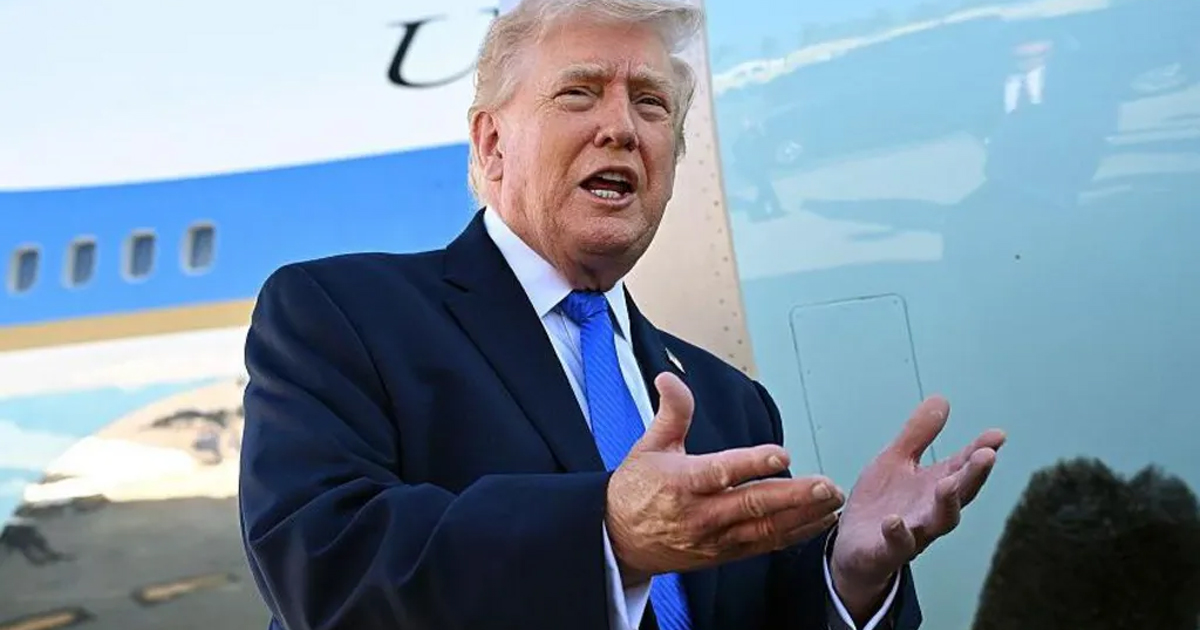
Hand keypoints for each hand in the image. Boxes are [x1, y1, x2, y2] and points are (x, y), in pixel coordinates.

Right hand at [606, 373, 843, 584]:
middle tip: (826, 485)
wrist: (618, 540)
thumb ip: (671, 412)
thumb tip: (669, 377)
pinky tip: (818, 521)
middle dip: (794, 496)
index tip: (782, 454)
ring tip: (832, 501)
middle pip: (752, 505)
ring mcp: (714, 539)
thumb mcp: (648, 446)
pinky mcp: (724, 554)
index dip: (752, 463)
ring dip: (803, 516)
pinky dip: (794, 534)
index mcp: (681, 483)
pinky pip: (764, 545)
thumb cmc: (636, 489)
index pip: (721, 472)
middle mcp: (700, 514)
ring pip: (764, 529)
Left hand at [830, 396, 1005, 611]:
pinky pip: (896, 545)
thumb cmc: (882, 503)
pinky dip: (897, 534)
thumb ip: (918, 434)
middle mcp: (930, 510)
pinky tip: (893, 521)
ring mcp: (912, 532)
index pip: (963, 466)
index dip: (980, 451)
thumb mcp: (896, 460)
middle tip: (987, 455)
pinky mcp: (886, 551)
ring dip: (946, 504)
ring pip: (938, 522)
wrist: (852, 548)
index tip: (998, 435)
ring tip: (948, 484)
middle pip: (960, 493)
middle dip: (974, 475)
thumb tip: (942, 398)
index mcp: (935, 486)